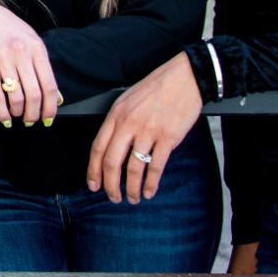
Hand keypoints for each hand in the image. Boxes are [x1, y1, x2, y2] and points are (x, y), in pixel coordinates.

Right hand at [0, 2, 58, 126]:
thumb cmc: (8, 30)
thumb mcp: (29, 40)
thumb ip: (41, 64)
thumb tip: (56, 96)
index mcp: (37, 48)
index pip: (49, 85)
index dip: (51, 107)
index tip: (48, 119)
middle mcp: (21, 53)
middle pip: (34, 94)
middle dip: (34, 114)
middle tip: (32, 121)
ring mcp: (3, 59)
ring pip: (16, 97)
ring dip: (18, 113)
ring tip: (17, 116)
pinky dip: (2, 112)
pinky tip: (4, 118)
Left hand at [86, 52, 201, 203]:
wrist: (184, 78)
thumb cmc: (156, 88)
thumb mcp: (127, 100)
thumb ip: (118, 122)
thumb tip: (111, 147)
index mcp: (116, 114)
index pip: (98, 148)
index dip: (93, 170)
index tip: (93, 185)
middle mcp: (129, 124)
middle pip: (112, 162)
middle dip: (110, 185)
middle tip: (113, 197)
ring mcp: (148, 131)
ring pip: (134, 168)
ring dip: (131, 188)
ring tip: (132, 198)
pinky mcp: (168, 137)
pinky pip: (156, 166)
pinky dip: (151, 183)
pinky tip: (149, 191)